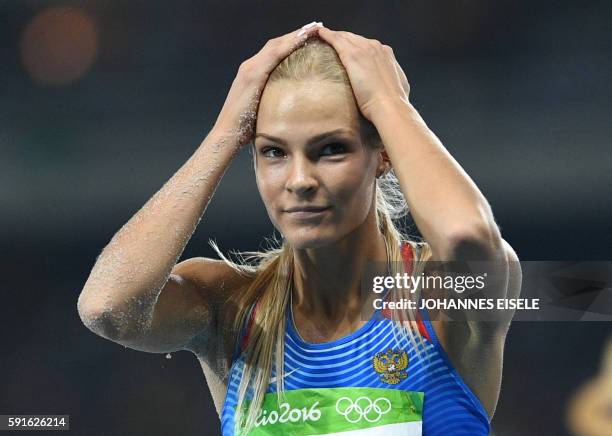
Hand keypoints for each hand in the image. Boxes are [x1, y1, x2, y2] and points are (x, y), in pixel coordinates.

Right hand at [212, 22, 322, 146]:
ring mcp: (250, 69)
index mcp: (252, 73)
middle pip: (276, 44)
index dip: (291, 42)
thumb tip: (292, 106)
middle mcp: (250, 66)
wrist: (227, 134)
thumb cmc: (245, 128)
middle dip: (296, 34)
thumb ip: (274, 101)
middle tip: (316, 27)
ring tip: (313, 28)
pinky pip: (274, 55)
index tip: (310, 37)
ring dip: (295, 35)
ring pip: (276, 45)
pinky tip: (302, 40)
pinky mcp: (252, 75)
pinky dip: (288, 45)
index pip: (275, 52)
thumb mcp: (263, 110)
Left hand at [316, 26, 409, 121]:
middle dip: (343, 39)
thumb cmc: (393, 103)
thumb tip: (383, 84)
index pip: (366, 45)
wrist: (390, 106)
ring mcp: (364, 49)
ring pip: (345, 37)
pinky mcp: (352, 55)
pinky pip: (336, 40)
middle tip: (330, 40)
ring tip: (322, 35)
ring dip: (334, 35)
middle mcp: (376, 47)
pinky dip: (327, 35)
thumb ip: (387, 79)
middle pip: (355, 39)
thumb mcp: (396, 86)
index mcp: (386, 54)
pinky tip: (320, 33)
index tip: (348, 50)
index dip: (356, 47)